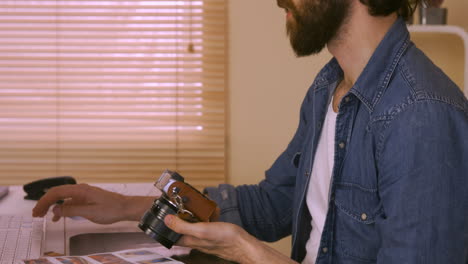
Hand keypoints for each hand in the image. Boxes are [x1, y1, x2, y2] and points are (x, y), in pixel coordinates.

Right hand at [32, 184, 153, 223]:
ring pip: (62, 198)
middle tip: (36, 213)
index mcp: (80, 190)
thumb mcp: (90, 212)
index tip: (37, 210)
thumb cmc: (112, 208)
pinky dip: (61, 208)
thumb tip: (56, 209)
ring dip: (51, 206)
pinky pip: (69, 202)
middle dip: (45, 202)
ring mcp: (83, 194)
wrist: (125, 207)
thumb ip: (72, 210)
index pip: (57, 192)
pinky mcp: (85, 200)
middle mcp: (80, 190)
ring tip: (42, 215)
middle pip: (57, 194)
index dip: (44, 201)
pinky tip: (57, 217)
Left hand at [164, 215, 296, 263]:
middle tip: (177, 206)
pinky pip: (204, 224)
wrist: (243, 244)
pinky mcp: (213, 233)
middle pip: (181, 229)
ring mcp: (204, 237)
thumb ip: (183, 226)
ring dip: (191, 217)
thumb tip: (166, 220)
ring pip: (193, 226)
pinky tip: (208, 212)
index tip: (162, 215)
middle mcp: (195, 240)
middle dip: (178, 218)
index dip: (165, 226)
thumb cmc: (224, 239)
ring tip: (191, 206)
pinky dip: (204, 217)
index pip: (171, 235)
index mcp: (190, 240)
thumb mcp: (201, 230)